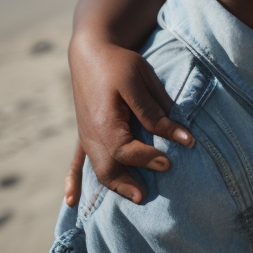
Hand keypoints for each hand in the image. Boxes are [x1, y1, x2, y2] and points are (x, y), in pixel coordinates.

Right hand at [68, 36, 193, 202]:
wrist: (91, 51)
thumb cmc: (118, 63)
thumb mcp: (139, 81)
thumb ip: (154, 111)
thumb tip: (180, 136)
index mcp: (104, 121)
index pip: (126, 150)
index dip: (148, 159)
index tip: (170, 161)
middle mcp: (91, 133)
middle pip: (108, 168)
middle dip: (128, 183)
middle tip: (148, 194)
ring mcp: (85, 135)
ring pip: (97, 169)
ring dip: (114, 185)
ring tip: (136, 197)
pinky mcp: (85, 133)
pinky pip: (76, 161)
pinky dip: (72, 181)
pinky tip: (72, 200)